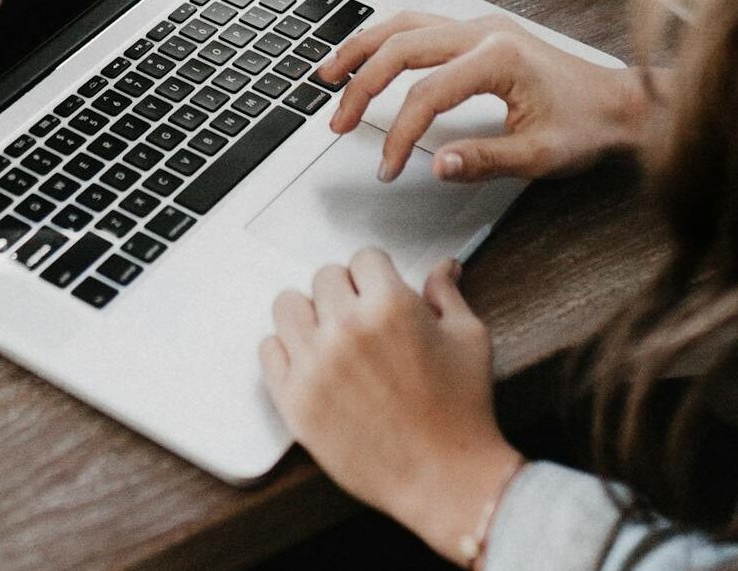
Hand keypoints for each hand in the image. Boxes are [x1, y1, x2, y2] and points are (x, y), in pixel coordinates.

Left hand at [260, 250, 521, 562]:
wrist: (446, 480)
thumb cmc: (462, 412)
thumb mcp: (469, 339)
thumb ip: (446, 294)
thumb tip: (443, 267)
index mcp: (390, 305)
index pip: (364, 258)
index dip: (377, 275)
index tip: (380, 293)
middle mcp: (347, 328)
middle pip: (325, 277)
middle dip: (346, 293)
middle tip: (362, 320)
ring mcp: (315, 365)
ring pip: (288, 305)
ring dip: (310, 315)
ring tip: (331, 337)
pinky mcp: (295, 400)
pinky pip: (268, 350)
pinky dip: (286, 352)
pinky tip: (311, 363)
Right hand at [321, 10, 655, 183]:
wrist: (620, 102)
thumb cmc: (588, 126)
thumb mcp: (540, 155)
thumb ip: (484, 159)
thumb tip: (437, 164)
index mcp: (498, 58)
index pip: (427, 93)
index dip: (399, 133)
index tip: (388, 166)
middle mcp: (483, 31)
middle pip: (402, 46)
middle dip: (362, 84)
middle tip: (338, 121)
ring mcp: (480, 26)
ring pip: (405, 24)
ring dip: (363, 48)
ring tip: (330, 74)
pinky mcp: (480, 32)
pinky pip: (420, 25)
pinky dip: (386, 40)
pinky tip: (369, 56)